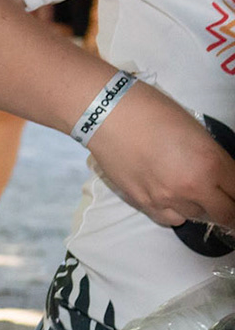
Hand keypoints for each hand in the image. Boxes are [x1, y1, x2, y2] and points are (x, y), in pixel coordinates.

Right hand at [85, 83, 234, 230]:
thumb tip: (219, 175)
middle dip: (230, 209)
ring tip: (189, 189)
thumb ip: (211, 158)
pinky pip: (170, 219)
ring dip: (199, 206)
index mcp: (211, 163)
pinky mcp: (143, 203)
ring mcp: (166, 199)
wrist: (107, 115)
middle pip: (225, 214)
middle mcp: (192, 187)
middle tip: (224, 200)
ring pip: (197, 216)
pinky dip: (176, 212)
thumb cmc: (153, 111)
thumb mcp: (196, 131)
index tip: (233, 191)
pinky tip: (171, 198)